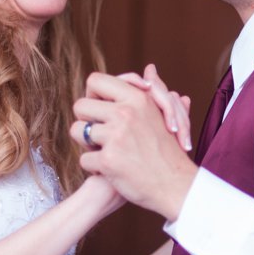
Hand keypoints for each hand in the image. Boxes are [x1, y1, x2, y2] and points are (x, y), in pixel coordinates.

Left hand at [71, 72, 196, 220]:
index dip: (93, 95)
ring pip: (77, 131)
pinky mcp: (109, 160)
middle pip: (80, 106)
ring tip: (106, 151)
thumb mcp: (166, 115)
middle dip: (86, 122)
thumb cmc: (169, 150)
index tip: (100, 110)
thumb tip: (150, 69)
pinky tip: (111, 170)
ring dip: (87, 144)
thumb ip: (156, 90)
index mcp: (137, 98)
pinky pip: (84, 158)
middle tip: (101, 135)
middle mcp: (125, 113)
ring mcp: (116, 136)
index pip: (95, 80)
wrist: (176, 185)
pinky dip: (95, 167)